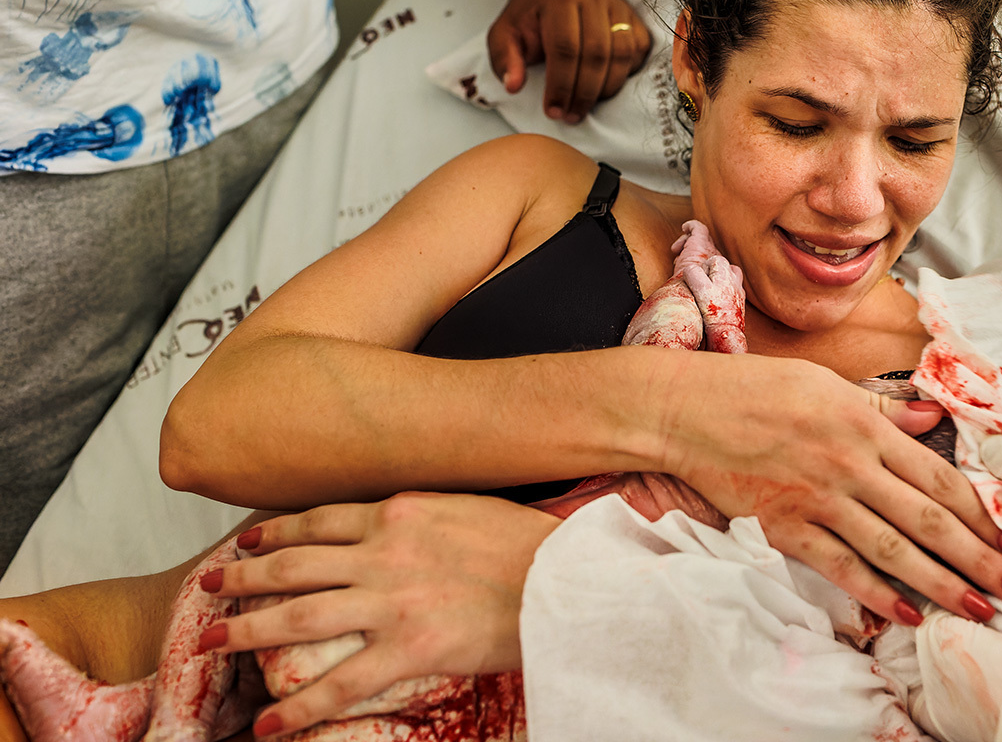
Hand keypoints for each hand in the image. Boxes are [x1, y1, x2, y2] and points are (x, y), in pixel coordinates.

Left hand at [194, 493, 560, 737]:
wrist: (565, 577)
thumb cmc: (528, 542)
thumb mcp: (467, 507)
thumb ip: (424, 515)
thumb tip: (403, 521)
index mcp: (399, 512)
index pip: (320, 520)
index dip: (275, 531)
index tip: (247, 540)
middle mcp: (385, 551)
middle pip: (293, 563)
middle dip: (243, 576)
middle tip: (210, 584)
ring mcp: (393, 600)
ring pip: (300, 615)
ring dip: (248, 628)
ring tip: (211, 640)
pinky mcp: (411, 647)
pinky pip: (342, 683)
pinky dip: (299, 707)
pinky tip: (267, 723)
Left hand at [487, 0, 650, 121]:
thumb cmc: (529, 17)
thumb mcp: (504, 34)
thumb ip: (504, 59)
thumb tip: (513, 86)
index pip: (566, 48)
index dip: (561, 85)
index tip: (553, 111)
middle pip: (597, 53)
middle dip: (584, 93)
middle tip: (571, 116)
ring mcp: (616, 4)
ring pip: (622, 54)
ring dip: (606, 88)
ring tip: (586, 106)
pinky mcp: (632, 15)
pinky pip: (638, 49)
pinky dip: (625, 74)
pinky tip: (605, 87)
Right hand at [660, 354, 1001, 627]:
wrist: (686, 411)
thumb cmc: (752, 390)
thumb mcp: (823, 383)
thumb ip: (880, 406)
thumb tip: (930, 417)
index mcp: (864, 423)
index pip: (938, 477)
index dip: (982, 513)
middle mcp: (849, 463)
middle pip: (928, 519)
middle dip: (979, 557)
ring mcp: (817, 498)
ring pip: (892, 549)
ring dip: (940, 583)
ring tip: (978, 608)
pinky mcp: (784, 525)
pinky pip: (837, 565)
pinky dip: (872, 591)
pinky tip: (901, 612)